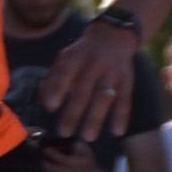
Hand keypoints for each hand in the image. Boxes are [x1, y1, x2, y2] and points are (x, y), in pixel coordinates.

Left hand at [39, 19, 136, 144]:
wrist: (113, 35)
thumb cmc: (82, 53)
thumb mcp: (65, 58)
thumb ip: (53, 78)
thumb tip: (44, 102)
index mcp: (76, 56)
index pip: (65, 72)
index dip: (57, 88)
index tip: (50, 106)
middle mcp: (95, 63)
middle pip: (84, 89)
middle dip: (73, 112)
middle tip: (63, 132)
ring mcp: (112, 71)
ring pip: (104, 96)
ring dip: (96, 117)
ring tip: (88, 136)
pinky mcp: (127, 79)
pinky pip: (125, 99)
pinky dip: (121, 116)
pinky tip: (117, 131)